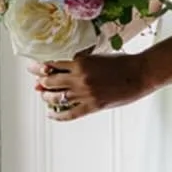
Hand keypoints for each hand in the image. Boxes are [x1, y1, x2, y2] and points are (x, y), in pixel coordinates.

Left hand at [33, 48, 150, 121]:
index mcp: (81, 63)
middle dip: (41, 83)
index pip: (53, 66)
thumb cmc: (122, 63)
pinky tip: (51, 114)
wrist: (139, 74)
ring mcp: (85, 94)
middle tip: (37, 84)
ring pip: (57, 98)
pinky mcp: (92, 106)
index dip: (40, 68)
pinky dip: (58, 115)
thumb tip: (64, 67)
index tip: (33, 68)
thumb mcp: (98, 57)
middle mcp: (80, 79)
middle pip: (51, 82)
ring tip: (44, 96)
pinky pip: (70, 113)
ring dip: (47, 97)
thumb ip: (81, 62)